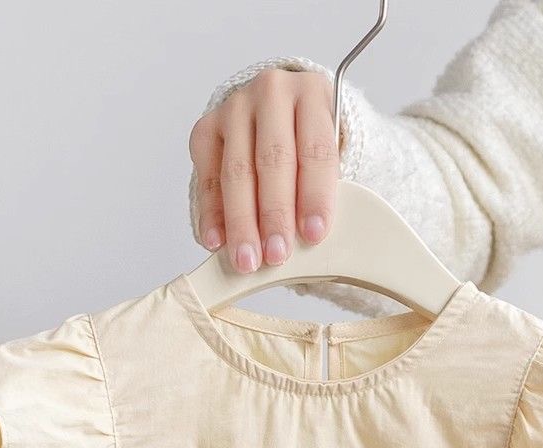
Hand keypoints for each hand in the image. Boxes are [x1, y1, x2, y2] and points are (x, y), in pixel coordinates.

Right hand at [189, 67, 339, 273]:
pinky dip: (211, 213)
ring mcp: (235, 107)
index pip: (316, 149)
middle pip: (272, 160)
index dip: (315, 195)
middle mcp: (271, 93)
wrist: (282, 111)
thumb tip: (312, 240)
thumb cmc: (311, 143)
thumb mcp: (335, 154)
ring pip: (236, 171)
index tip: (314, 235)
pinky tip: (216, 241)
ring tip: (247, 260)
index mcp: (313, 94)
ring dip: (241, 222)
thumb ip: (327, 188)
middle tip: (276, 255)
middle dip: (274, 214)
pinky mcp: (207, 127)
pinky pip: (207, 175)